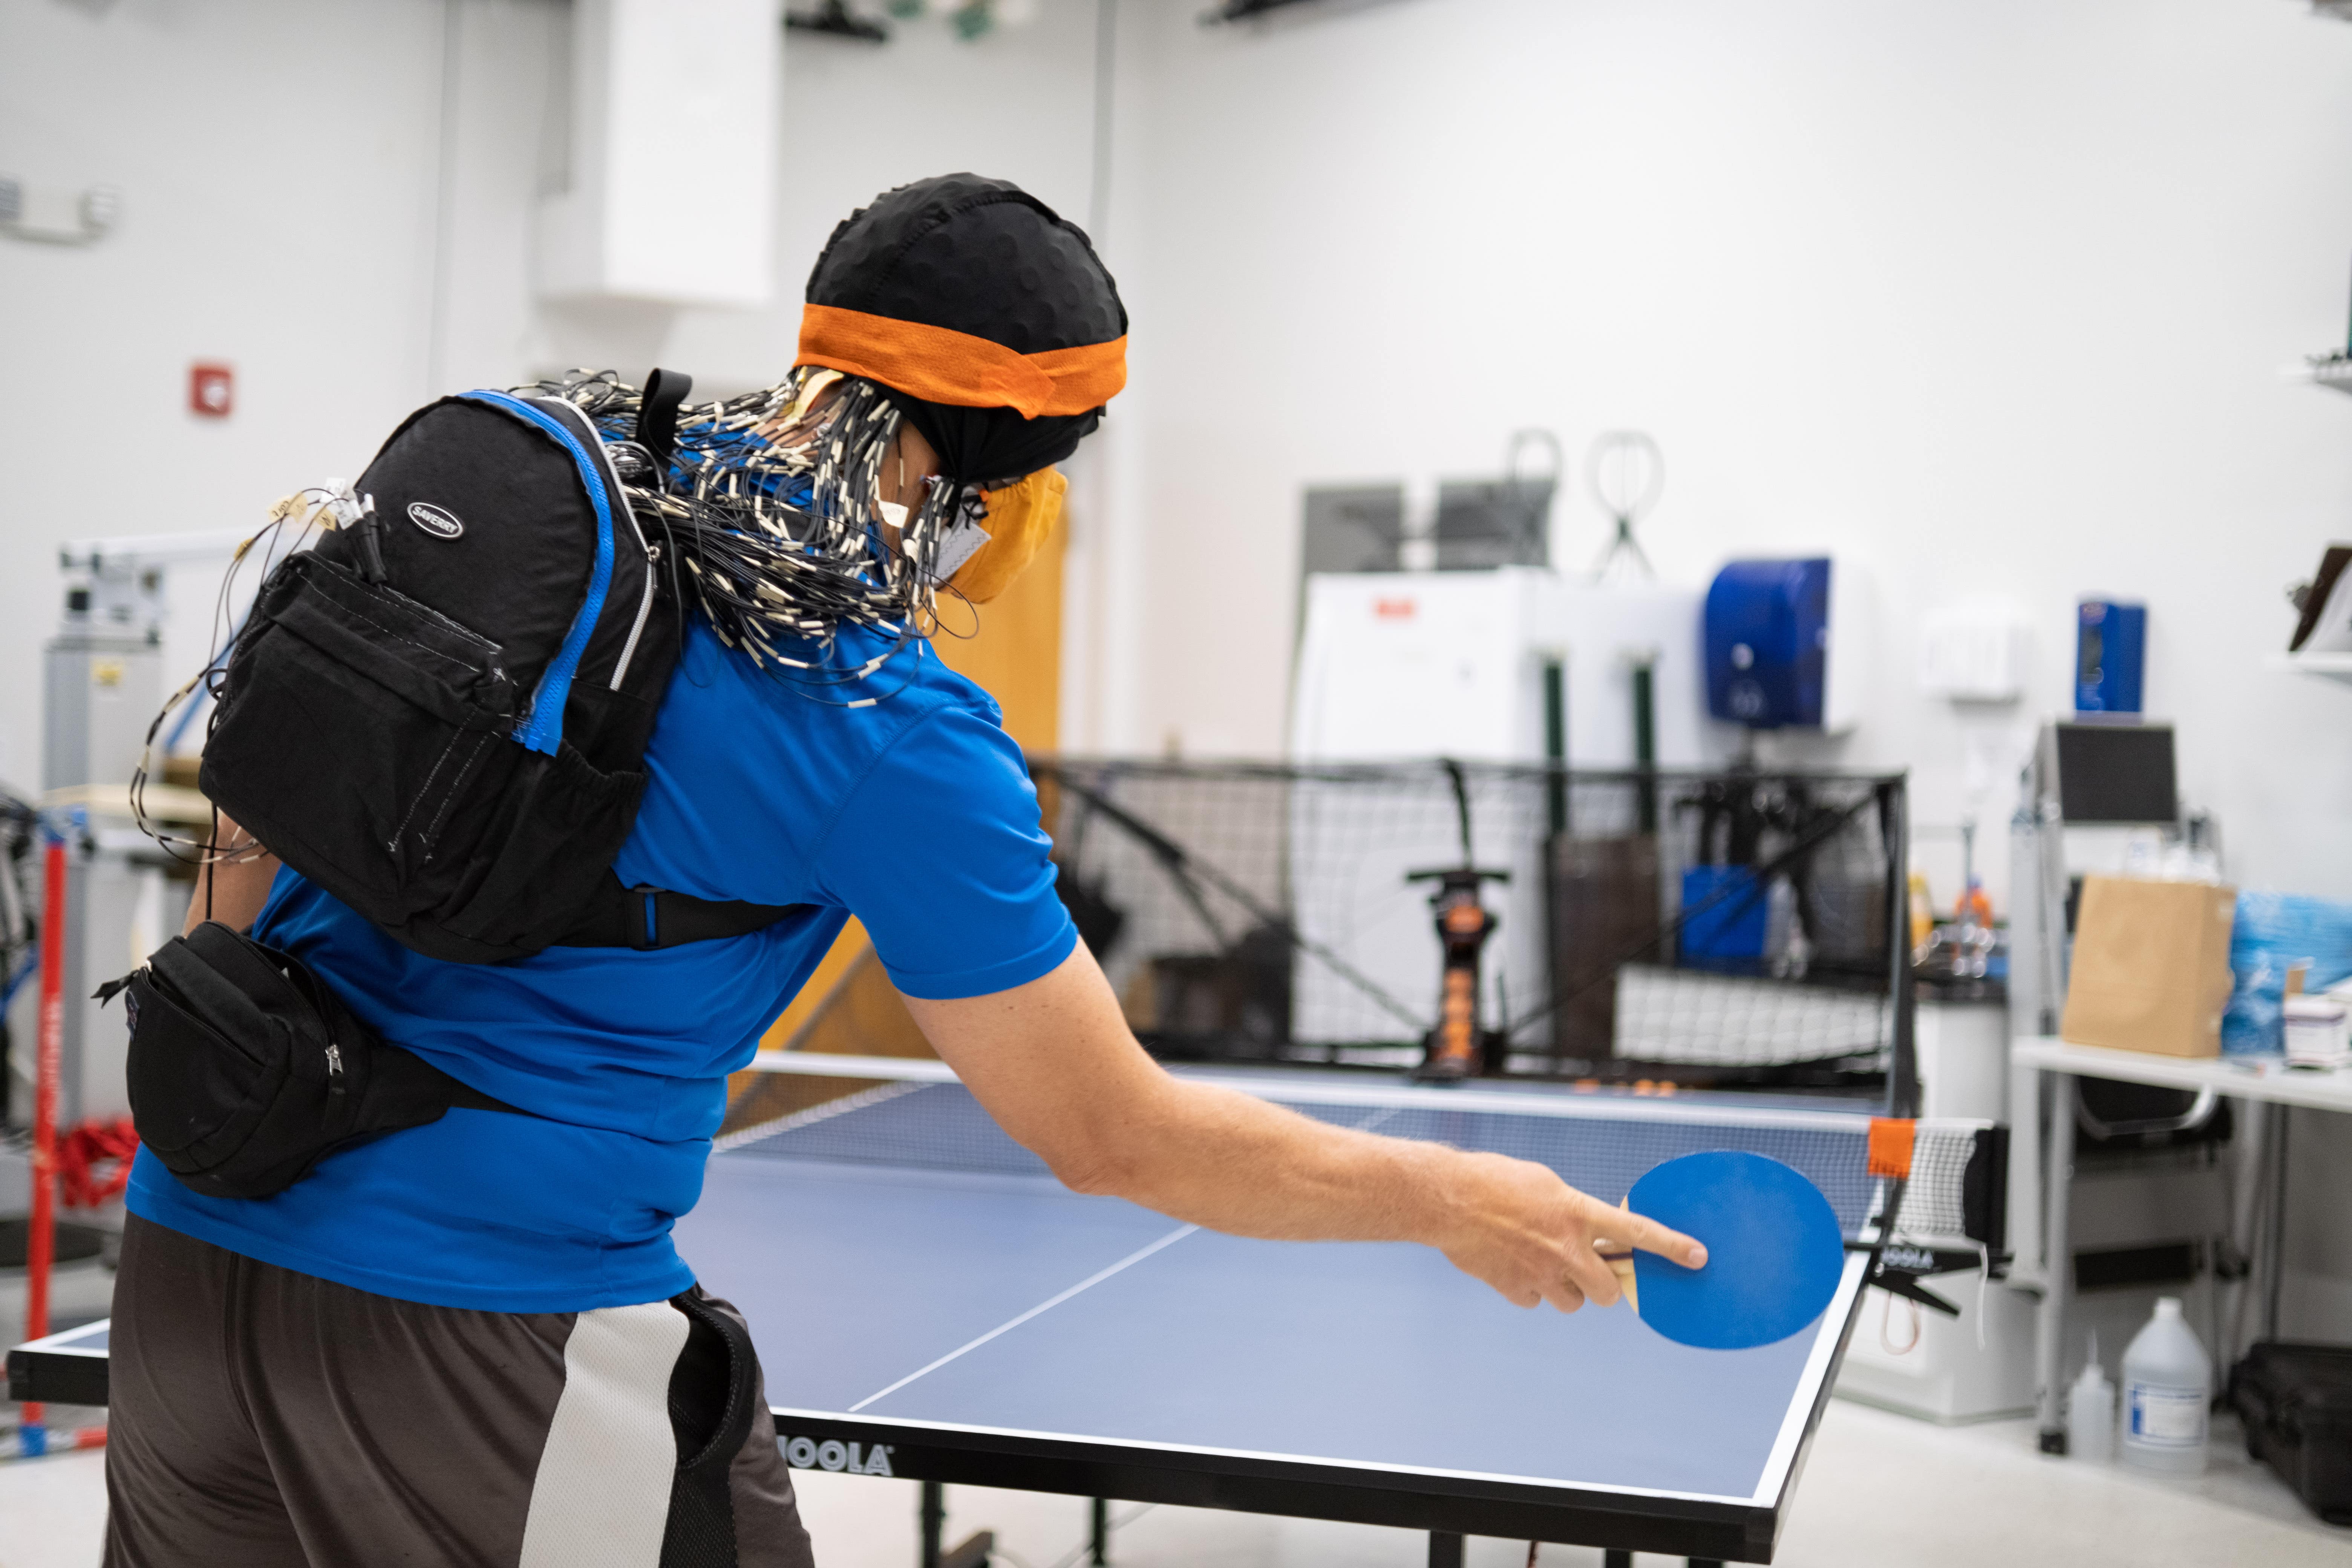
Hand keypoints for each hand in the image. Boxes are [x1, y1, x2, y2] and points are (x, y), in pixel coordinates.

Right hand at [1433, 1151, 1706, 1312]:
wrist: (1446, 1199)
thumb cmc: (1495, 1180)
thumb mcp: (1544, 1184)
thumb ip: (1572, 1211)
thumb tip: (1587, 1234)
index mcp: (1577, 1212)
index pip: (1636, 1233)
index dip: (1671, 1246)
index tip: (1698, 1257)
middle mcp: (1566, 1247)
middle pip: (1607, 1291)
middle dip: (1602, 1286)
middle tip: (1589, 1272)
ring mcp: (1541, 1272)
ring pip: (1573, 1302)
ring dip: (1565, 1289)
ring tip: (1541, 1263)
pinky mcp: (1514, 1288)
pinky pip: (1535, 1301)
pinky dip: (1529, 1289)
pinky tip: (1512, 1266)